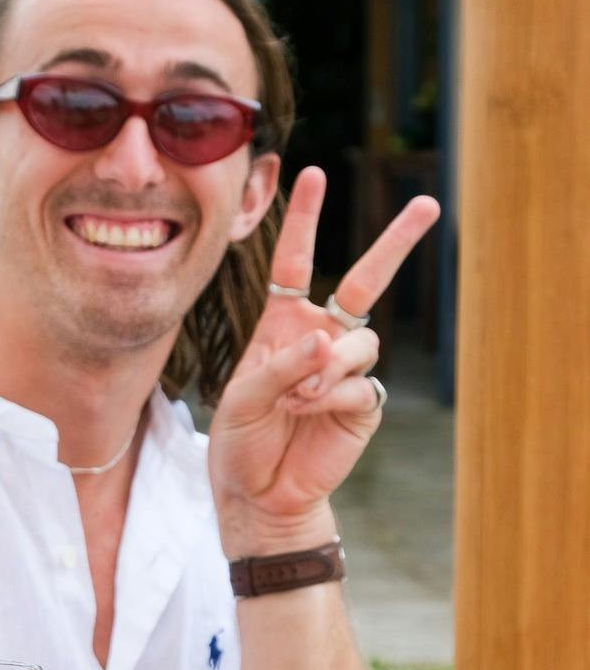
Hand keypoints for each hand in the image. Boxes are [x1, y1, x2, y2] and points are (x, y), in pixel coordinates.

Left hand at [209, 167, 439, 552]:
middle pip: (364, 281)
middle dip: (395, 242)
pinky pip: (361, 383)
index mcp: (282, 325)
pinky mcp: (364, 403)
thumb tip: (327, 341)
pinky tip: (309, 415)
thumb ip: (279, 365)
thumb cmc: (240, 443)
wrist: (259, 496)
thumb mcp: (241, 398)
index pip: (295, 262)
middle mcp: (319, 338)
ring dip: (327, 367)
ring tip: (297, 398)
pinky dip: (332, 398)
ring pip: (360, 341)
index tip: (311, 173)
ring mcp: (345, 369)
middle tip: (429, 205)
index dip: (303, 220)